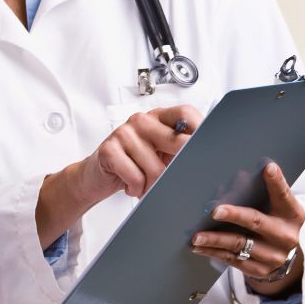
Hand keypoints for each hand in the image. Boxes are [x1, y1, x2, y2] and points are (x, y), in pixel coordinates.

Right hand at [36, 104, 203, 247]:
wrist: (97, 176)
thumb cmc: (133, 165)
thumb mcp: (159, 154)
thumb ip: (179, 150)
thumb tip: (208, 161)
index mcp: (158, 117)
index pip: (186, 114)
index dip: (200, 131)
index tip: (207, 150)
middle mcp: (142, 120)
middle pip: (177, 142)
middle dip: (180, 168)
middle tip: (176, 181)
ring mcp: (124, 133)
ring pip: (156, 168)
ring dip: (153, 186)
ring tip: (145, 186)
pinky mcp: (109, 150)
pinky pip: (136, 177)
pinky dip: (136, 189)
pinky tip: (130, 185)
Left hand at [190, 162, 304, 296]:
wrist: (283, 258)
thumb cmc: (275, 223)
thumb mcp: (277, 209)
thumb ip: (263, 195)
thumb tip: (235, 178)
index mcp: (292, 215)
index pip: (283, 195)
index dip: (276, 182)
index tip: (268, 167)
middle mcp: (285, 236)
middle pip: (256, 222)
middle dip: (235, 215)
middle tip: (215, 211)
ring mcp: (272, 256)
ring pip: (239, 244)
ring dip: (215, 239)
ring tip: (196, 236)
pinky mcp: (258, 269)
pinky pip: (231, 259)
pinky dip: (213, 252)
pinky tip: (198, 247)